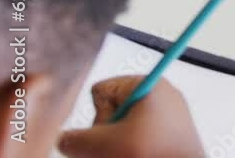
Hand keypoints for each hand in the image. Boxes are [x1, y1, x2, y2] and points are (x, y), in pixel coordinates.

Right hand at [58, 76, 204, 157]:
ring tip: (129, 154)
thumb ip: (73, 140)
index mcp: (148, 84)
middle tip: (122, 148)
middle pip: (110, 112)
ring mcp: (167, 115)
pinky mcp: (170, 135)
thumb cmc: (152, 154)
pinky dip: (130, 151)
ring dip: (116, 147)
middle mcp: (160, 95)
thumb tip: (65, 140)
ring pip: (121, 130)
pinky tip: (136, 155)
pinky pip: (137, 140)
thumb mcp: (101, 145)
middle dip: (106, 135)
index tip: (116, 127)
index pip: (101, 91)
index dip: (99, 114)